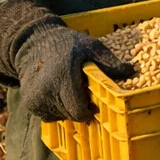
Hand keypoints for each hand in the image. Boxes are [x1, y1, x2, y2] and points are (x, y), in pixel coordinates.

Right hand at [0, 0, 132, 122]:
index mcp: (63, 76)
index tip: (95, 104)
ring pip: (60, 116)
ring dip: (69, 108)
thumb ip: (110, 63)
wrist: (37, 43)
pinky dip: (57, 109)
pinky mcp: (28, 103)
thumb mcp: (93, 48)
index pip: (78, 110)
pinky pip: (48, 115)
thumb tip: (132, 71)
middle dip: (81, 108)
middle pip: (71, 115)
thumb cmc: (70, 45)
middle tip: (85, 94)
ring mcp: (35, 99)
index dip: (89, 111)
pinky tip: (60, 93)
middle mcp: (46, 90)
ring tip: (71, 89)